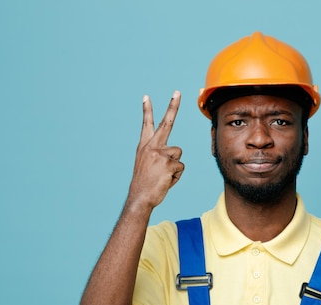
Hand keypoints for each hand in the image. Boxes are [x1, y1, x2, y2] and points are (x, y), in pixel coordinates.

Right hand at [126, 91, 183, 211]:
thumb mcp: (146, 165)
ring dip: (175, 166)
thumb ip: (158, 155)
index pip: (147, 125)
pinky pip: (180, 167)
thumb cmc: (145, 184)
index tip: (146, 96)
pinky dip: (176, 176)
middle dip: (172, 106)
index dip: (147, 110)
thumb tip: (175, 154)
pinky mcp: (168, 163)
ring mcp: (160, 154)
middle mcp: (151, 146)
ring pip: (178, 154)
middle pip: (166, 123)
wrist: (140, 197)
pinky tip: (166, 180)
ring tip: (163, 175)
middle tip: (177, 92)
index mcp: (144, 146)